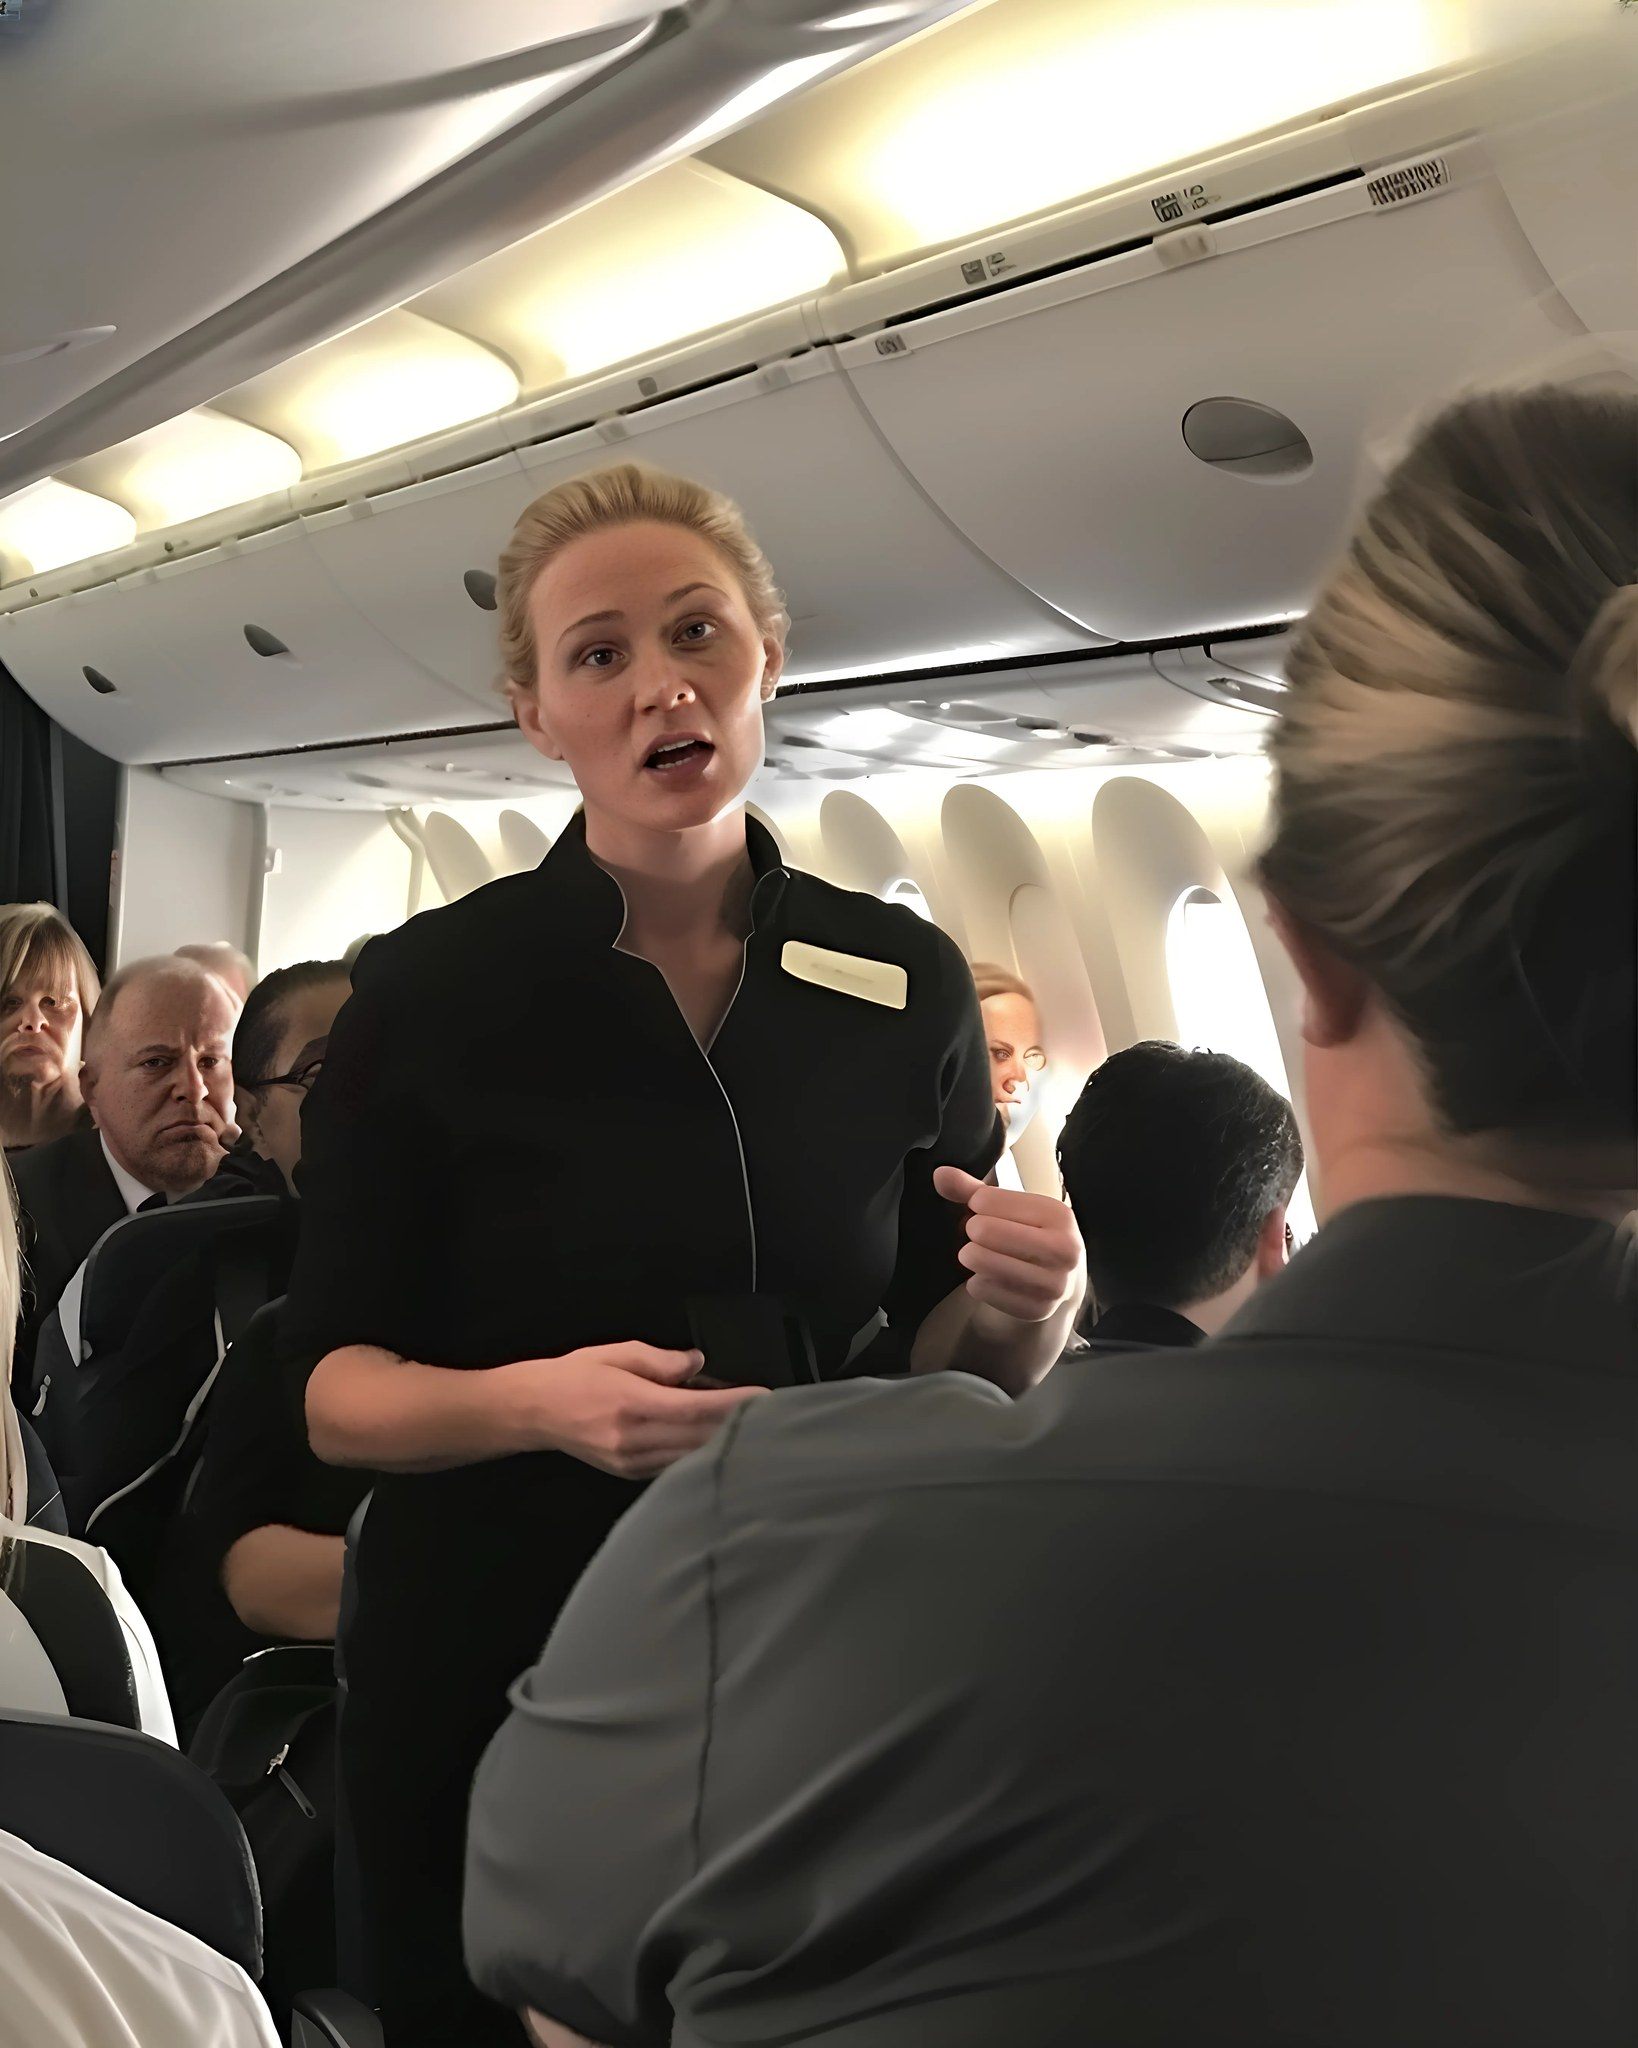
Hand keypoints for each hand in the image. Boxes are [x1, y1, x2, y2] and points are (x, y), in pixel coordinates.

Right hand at [508, 1341, 766, 1478]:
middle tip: (767, 1413)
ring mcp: (632, 1462)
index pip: (695, 1408)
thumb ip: (660, 1360)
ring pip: (689, 1456)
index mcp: (632, 1404)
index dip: (733, 1404)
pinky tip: (712, 1441)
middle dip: (735, 1425)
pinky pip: (673, 1465)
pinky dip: (696, 1453)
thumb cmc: (574, 1376)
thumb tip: (697, 1363)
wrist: (532, 1411)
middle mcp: (634, 1439)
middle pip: (698, 1437)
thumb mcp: (616, 1353)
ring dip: (719, 1442)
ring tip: (747, 1426)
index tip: (764, 1397)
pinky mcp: (629, 1474)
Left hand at [933, 1165, 1082, 1324]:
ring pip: (985, 1263)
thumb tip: (940, 1174)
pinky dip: (977, 1283)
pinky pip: (985, 1290)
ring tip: (974, 1253)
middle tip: (976, 1233)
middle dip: (972, 1230)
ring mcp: (1053, 1283)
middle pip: (986, 1231)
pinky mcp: (1038, 1310)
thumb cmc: (1028, 1233)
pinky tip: (984, 1277)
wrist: (1058, 1278)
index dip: (976, 1203)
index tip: (982, 1209)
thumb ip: (972, 1189)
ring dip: (971, 1256)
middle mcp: (1064, 1249)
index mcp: (1059, 1215)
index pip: (988, 1199)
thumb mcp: (1008, 1207)